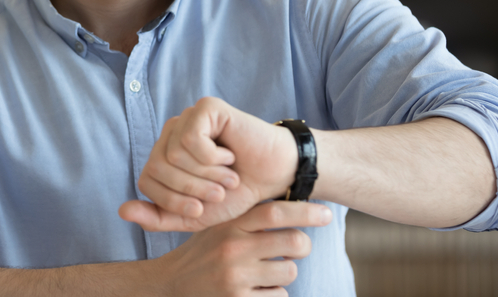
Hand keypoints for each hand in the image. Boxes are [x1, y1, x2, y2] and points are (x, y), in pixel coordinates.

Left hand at [120, 97, 316, 231]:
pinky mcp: (206, 107)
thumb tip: (122, 211)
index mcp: (164, 156)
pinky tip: (230, 155)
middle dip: (192, 190)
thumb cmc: (236, 195)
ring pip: (174, 155)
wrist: (273, 177)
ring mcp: (187, 117)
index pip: (146, 181)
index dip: (173, 202)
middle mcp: (170, 133)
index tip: (201, 209)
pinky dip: (213, 157)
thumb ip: (159, 218)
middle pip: (158, 168)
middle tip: (220, 191)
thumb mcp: (194, 216)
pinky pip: (191, 139)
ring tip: (228, 175)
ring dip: (207, 175)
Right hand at [148, 200, 325, 296]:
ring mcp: (236, 277)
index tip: (327, 213)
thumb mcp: (220, 228)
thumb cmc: (203, 253)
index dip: (306, 211)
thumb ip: (250, 219)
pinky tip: (255, 289)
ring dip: (285, 273)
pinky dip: (273, 293)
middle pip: (293, 242)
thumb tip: (296, 208)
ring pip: (289, 272)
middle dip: (303, 245)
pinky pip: (278, 296)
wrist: (171, 284)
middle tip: (296, 248)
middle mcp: (234, 249)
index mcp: (231, 225)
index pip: (275, 212)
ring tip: (266, 271)